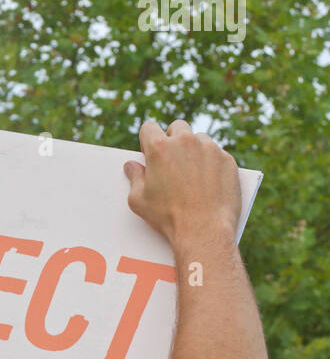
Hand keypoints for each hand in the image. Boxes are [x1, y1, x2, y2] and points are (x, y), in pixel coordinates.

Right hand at [123, 119, 240, 248]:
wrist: (203, 231)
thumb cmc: (168, 218)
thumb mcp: (139, 201)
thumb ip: (134, 178)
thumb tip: (132, 166)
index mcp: (160, 148)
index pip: (149, 127)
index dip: (148, 139)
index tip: (150, 149)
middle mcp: (185, 141)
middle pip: (177, 127)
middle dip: (173, 139)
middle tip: (172, 161)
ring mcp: (209, 148)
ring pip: (199, 139)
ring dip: (194, 151)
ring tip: (192, 175)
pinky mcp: (226, 159)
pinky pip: (217, 155)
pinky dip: (212, 164)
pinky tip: (208, 184)